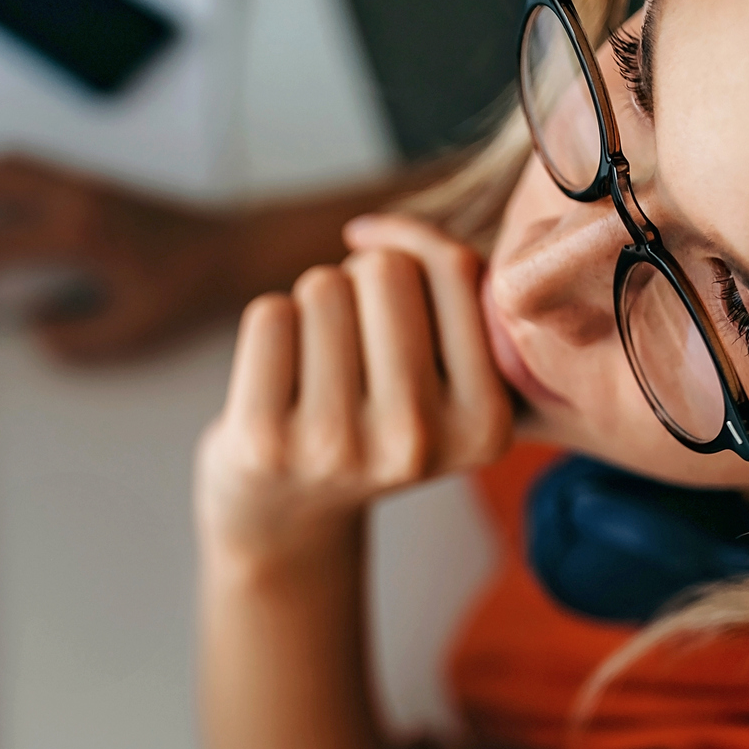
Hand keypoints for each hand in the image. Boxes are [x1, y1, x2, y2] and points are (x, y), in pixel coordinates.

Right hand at [0, 153, 237, 362]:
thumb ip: (74, 340)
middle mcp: (77, 195)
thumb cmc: (188, 290)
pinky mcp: (89, 182)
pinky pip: (26, 171)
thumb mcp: (132, 332)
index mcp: (82, 232)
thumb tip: (32, 333)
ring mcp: (83, 181)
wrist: (229, 251)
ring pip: (4, 165)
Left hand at [195, 215, 512, 573]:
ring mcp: (337, 447)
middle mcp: (417, 443)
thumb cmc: (369, 419)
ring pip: (323, 286)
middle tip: (351, 354)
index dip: (416, 254)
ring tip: (316, 375)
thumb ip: (448, 288)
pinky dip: (269, 330)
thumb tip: (367, 229)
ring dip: (312, 310)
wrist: (285, 519)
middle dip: (360, 285)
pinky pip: (269, 315)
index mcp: (484, 424)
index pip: (457, 271)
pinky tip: (274, 386)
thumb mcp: (445, 372)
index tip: (398, 295)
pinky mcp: (264, 442)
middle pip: (385, 269)